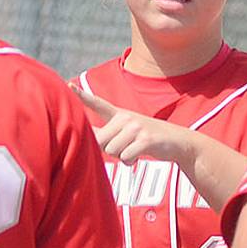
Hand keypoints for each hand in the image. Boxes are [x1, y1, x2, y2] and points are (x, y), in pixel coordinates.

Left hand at [73, 88, 187, 164]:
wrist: (178, 141)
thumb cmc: (148, 140)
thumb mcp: (128, 132)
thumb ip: (108, 135)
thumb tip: (88, 142)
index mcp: (120, 114)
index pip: (98, 104)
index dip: (82, 96)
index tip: (69, 86)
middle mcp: (126, 118)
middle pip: (100, 141)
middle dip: (109, 150)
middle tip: (125, 147)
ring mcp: (136, 127)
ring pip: (112, 151)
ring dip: (121, 157)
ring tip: (134, 150)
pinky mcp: (145, 139)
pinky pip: (126, 156)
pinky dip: (130, 161)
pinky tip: (139, 156)